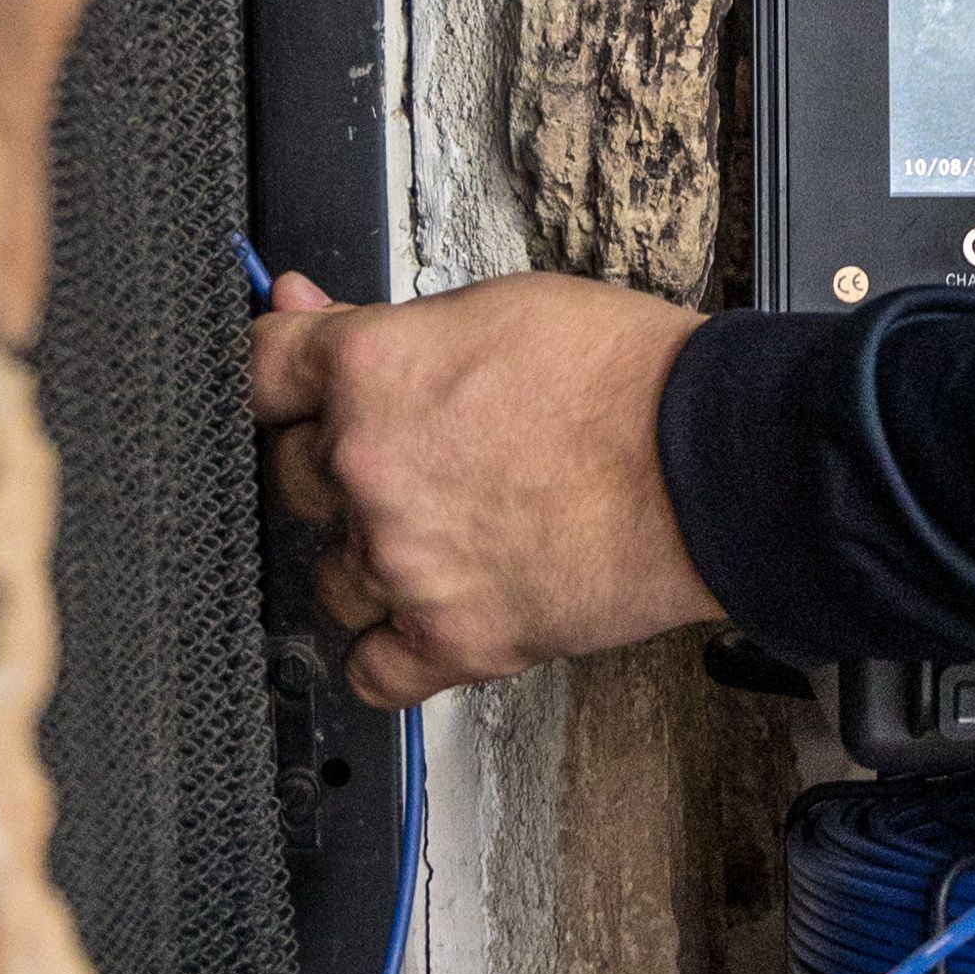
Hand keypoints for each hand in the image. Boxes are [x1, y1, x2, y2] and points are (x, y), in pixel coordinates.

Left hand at [251, 270, 723, 708]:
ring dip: (370, 560)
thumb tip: (299, 305)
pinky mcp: (453, 639)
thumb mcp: (499, 308)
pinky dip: (391, 649)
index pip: (258, 370)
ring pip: (328, 576)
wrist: (716, 462)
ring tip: (446, 537)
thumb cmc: (630, 377)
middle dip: (340, 467)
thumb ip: (384, 323)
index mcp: (371, 370)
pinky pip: (370, 669)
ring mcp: (402, 561)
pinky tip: (427, 616)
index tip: (292, 391)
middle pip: (289, 476)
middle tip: (414, 461)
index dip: (278, 378)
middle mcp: (367, 468)